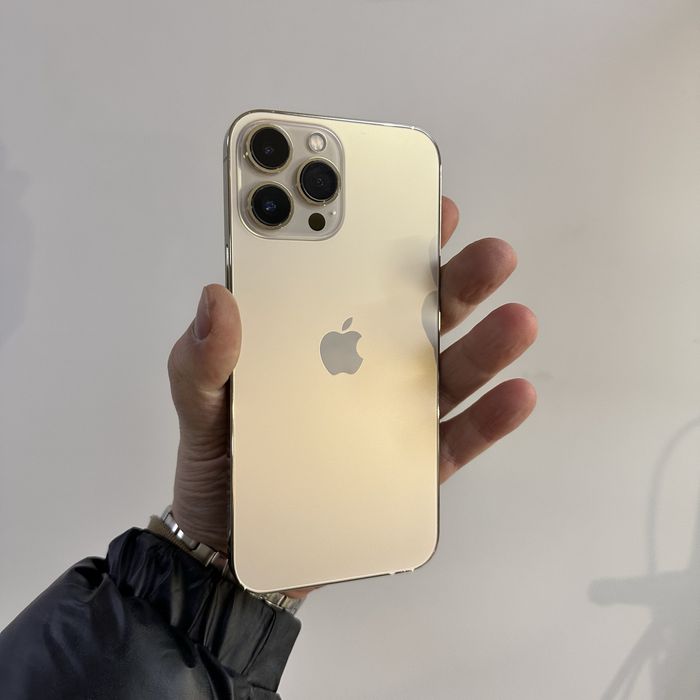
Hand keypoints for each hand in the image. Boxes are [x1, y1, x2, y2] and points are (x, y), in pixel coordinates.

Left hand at [167, 197, 536, 597]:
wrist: (235, 551)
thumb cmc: (219, 467)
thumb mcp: (199, 405)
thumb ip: (201, 358)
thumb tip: (217, 297)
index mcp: (319, 339)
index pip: (360, 281)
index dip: (395, 240)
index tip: (427, 210)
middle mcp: (364, 368)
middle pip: (420, 318)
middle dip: (457, 281)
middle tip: (489, 253)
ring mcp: (392, 416)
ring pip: (448, 372)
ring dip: (486, 344)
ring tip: (515, 318)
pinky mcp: (409, 467)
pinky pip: (454, 441)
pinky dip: (488, 419)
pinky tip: (513, 394)